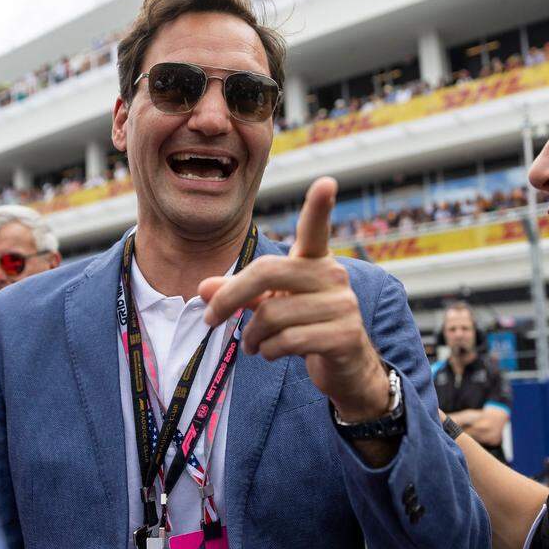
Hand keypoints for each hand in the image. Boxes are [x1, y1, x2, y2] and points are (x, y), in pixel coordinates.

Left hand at [200, 177, 390, 421]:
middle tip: (210, 319)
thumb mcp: (270, 304)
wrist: (346, 366)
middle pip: (266, 273)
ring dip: (250, 336)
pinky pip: (288, 341)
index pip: (316, 229)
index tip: (326, 182)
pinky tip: (270, 353)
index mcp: (315, 261)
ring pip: (272, 315)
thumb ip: (238, 292)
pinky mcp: (344, 336)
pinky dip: (267, 351)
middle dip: (229, 298)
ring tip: (251, 344)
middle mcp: (332, 276)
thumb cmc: (304, 326)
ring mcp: (342, 305)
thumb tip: (202, 287)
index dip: (319, 207)